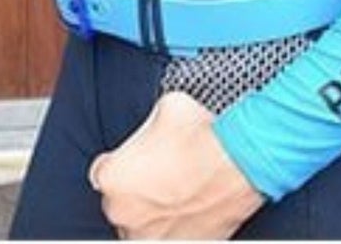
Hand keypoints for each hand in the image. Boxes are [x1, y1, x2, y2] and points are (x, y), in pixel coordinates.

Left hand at [88, 91, 263, 239]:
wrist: (238, 163)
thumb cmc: (200, 137)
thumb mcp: (162, 109)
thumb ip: (146, 128)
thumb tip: (153, 131)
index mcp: (112, 179)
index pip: (102, 174)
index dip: (122, 164)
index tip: (135, 161)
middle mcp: (125, 214)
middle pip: (121, 203)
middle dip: (136, 191)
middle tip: (161, 176)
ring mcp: (151, 238)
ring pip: (142, 227)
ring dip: (153, 215)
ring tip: (176, 195)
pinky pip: (170, 238)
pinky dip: (177, 228)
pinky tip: (190, 208)